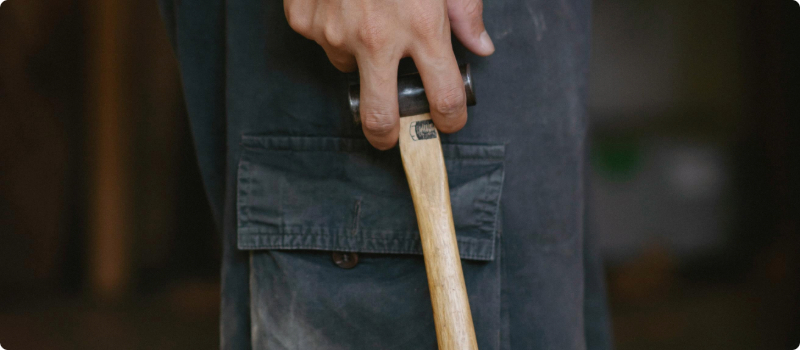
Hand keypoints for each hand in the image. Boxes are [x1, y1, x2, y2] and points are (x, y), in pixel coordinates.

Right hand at [284, 0, 493, 148]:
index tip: (448, 120)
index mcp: (422, 27)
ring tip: (368, 17)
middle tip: (392, 134)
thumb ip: (465, 11)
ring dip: (361, 56)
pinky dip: (334, 29)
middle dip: (388, 137)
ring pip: (350, 68)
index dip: (451, 118)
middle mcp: (378, 37)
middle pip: (381, 118)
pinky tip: (343, 2)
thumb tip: (480, 45)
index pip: (445, 97)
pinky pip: (323, 41)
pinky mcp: (306, 21)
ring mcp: (336, 32)